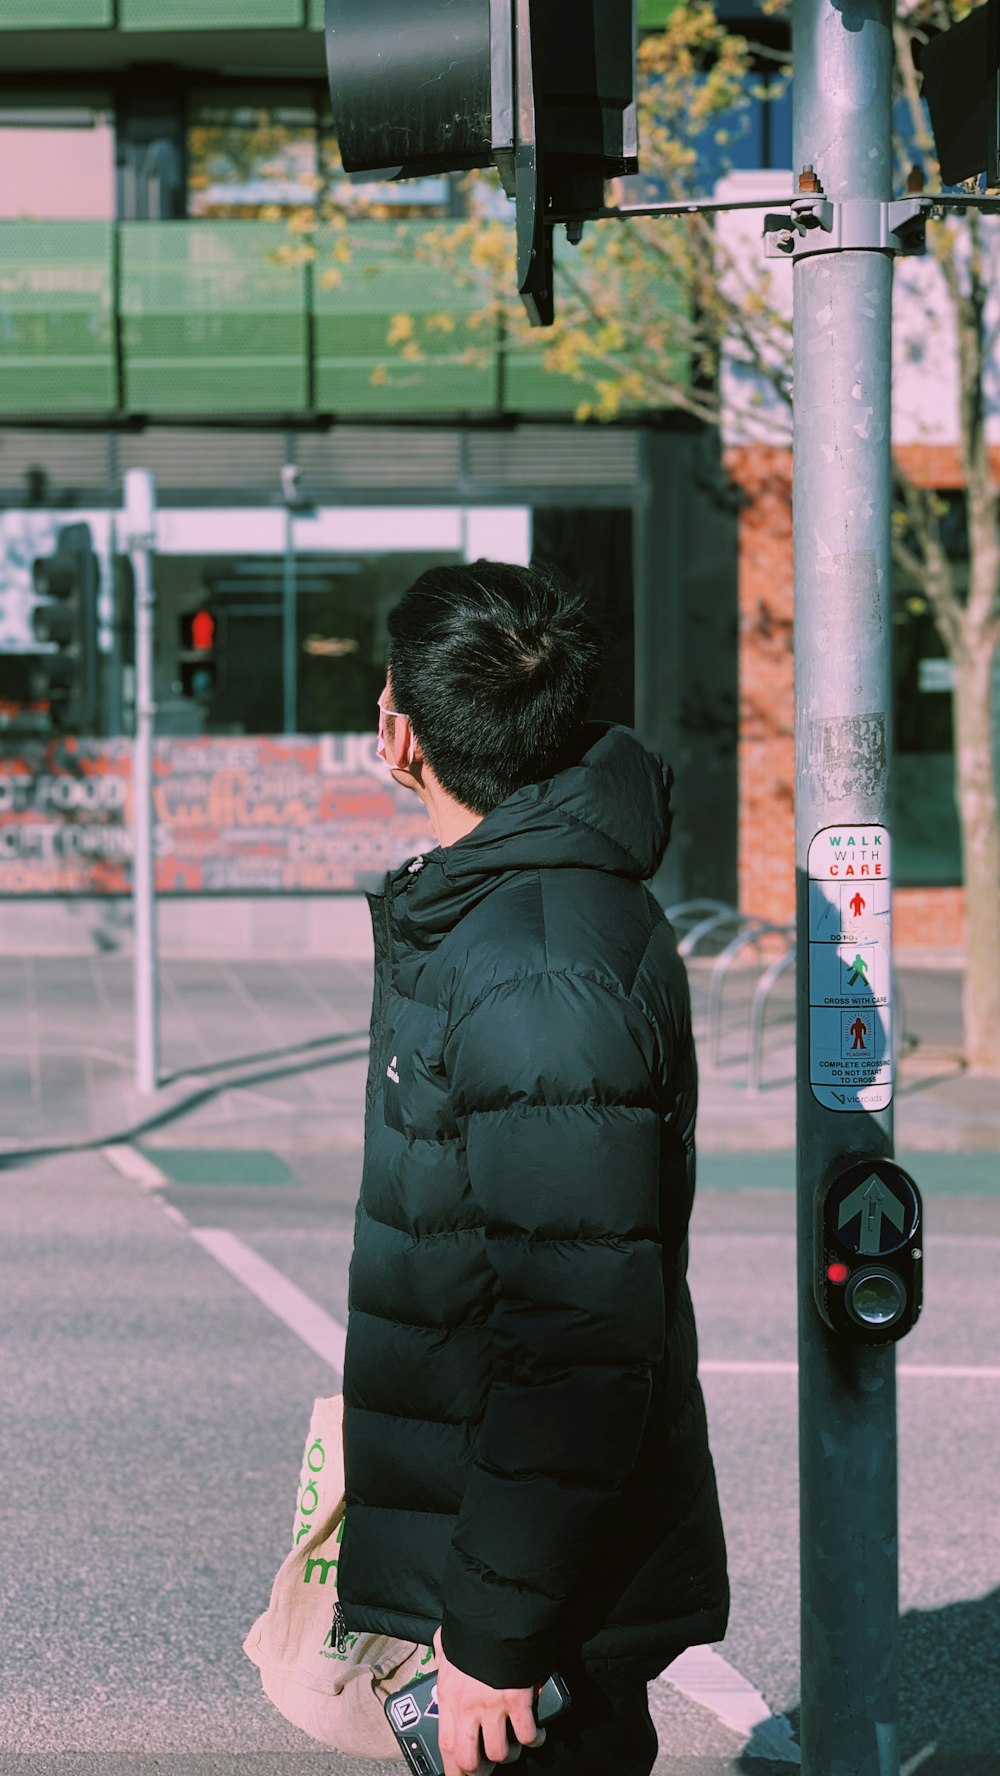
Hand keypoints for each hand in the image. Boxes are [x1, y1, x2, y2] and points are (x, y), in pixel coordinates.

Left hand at [432, 1628, 546, 1775]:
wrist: (495, 1614)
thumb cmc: (471, 1628)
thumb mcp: (449, 1643)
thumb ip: (443, 1653)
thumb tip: (441, 1649)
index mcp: (449, 1696)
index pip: (445, 1746)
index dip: (452, 1770)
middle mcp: (469, 1707)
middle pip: (470, 1760)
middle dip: (479, 1771)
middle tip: (488, 1767)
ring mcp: (493, 1706)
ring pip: (500, 1752)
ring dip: (508, 1754)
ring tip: (513, 1747)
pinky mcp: (518, 1700)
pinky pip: (527, 1734)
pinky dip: (534, 1739)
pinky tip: (537, 1735)